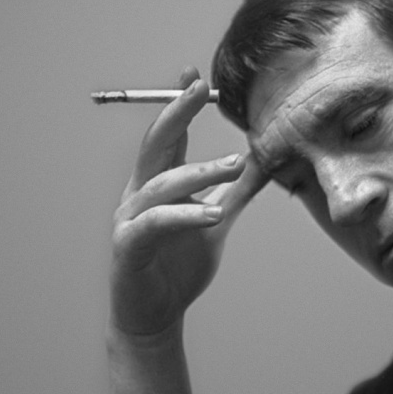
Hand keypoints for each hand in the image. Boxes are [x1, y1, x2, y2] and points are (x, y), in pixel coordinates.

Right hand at [110, 68, 266, 338]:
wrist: (154, 318)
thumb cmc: (178, 269)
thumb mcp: (215, 222)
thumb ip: (236, 192)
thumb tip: (264, 160)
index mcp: (158, 184)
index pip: (169, 137)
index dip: (179, 105)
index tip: (194, 75)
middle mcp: (139, 194)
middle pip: (155, 145)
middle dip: (176, 114)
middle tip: (199, 91)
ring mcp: (130, 219)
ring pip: (162, 183)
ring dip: (199, 171)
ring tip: (235, 164)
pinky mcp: (128, 246)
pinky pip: (156, 223)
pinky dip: (185, 216)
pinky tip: (213, 215)